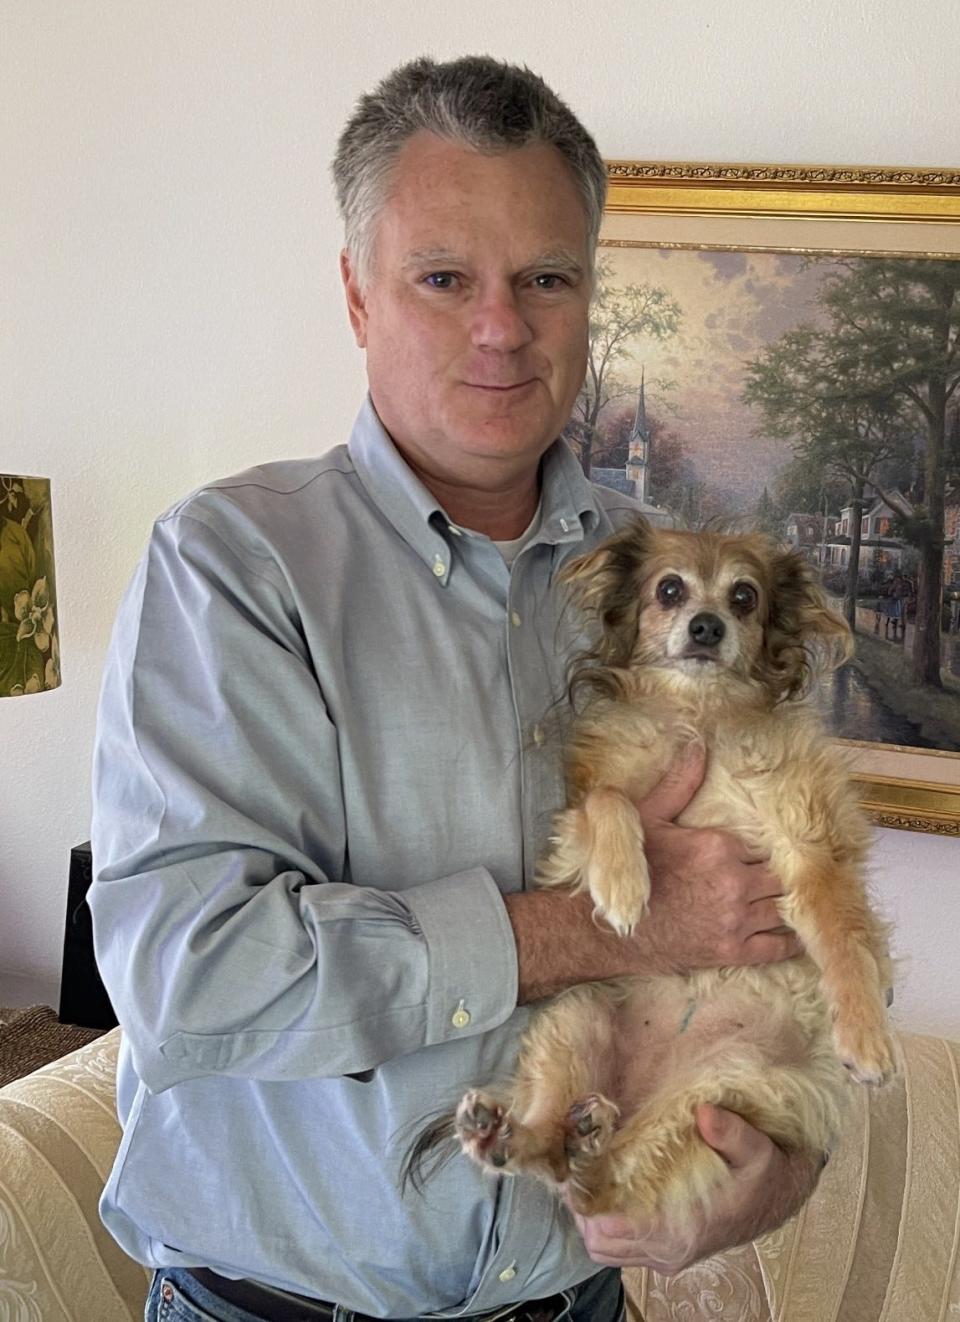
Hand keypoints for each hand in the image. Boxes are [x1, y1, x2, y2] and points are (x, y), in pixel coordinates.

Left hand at [569, 1104, 819, 1273]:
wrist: (778, 1198)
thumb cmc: (763, 1173)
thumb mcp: (756, 1148)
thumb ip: (732, 1132)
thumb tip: (705, 1114)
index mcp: (683, 1231)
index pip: (614, 1230)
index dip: (587, 1202)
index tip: (575, 1168)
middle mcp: (668, 1252)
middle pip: (600, 1244)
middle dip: (580, 1209)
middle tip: (573, 1167)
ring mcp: (665, 1255)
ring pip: (605, 1250)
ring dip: (589, 1218)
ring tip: (583, 1177)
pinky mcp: (665, 1251)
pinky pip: (619, 1248)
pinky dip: (605, 1225)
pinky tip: (605, 1190)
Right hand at [632, 742, 801, 972]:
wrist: (611, 929)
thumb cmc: (631, 871)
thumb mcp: (648, 819)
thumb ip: (679, 785)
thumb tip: (697, 746)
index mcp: (717, 846)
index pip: (762, 844)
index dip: (761, 849)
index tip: (761, 852)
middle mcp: (733, 881)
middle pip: (779, 876)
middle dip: (777, 876)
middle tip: (775, 877)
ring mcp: (735, 919)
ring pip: (783, 909)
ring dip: (785, 905)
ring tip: (788, 902)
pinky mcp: (732, 951)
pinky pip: (777, 946)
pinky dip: (789, 941)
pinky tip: (793, 934)